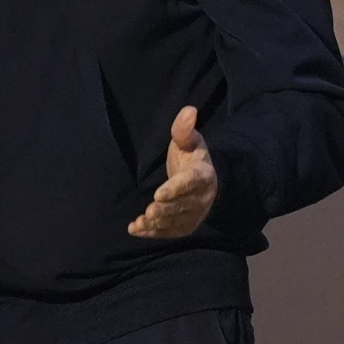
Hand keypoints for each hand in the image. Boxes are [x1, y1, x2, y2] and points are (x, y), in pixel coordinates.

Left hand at [128, 105, 217, 238]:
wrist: (207, 180)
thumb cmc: (192, 156)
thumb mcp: (190, 140)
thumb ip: (184, 129)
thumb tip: (189, 110)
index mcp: (202, 175)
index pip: (189, 183)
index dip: (174, 189)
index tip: (158, 194)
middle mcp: (201, 198)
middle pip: (182, 206)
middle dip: (165, 210)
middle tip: (149, 211)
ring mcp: (194, 214)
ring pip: (176, 222)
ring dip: (158, 224)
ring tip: (140, 222)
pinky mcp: (185, 225)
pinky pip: (170, 232)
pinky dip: (154, 233)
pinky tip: (136, 230)